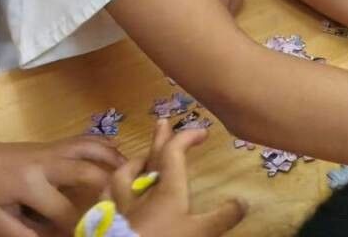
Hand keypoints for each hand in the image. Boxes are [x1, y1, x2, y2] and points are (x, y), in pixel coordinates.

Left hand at [0, 136, 123, 236]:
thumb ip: (23, 235)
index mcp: (30, 185)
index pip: (63, 210)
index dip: (77, 227)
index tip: (88, 234)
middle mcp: (48, 163)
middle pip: (87, 172)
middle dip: (108, 188)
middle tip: (124, 201)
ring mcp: (55, 149)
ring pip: (92, 149)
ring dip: (114, 160)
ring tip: (132, 172)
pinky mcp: (57, 143)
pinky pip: (86, 139)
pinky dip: (105, 144)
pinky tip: (118, 151)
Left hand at [106, 120, 245, 236]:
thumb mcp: (200, 232)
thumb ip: (222, 216)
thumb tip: (243, 201)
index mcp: (167, 188)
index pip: (174, 151)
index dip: (187, 137)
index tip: (202, 132)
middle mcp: (141, 189)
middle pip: (150, 157)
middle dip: (159, 139)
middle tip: (162, 121)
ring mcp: (118, 204)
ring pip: (122, 175)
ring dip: (133, 164)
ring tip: (137, 160)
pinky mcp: (103, 220)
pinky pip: (105, 197)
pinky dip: (111, 190)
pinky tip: (110, 192)